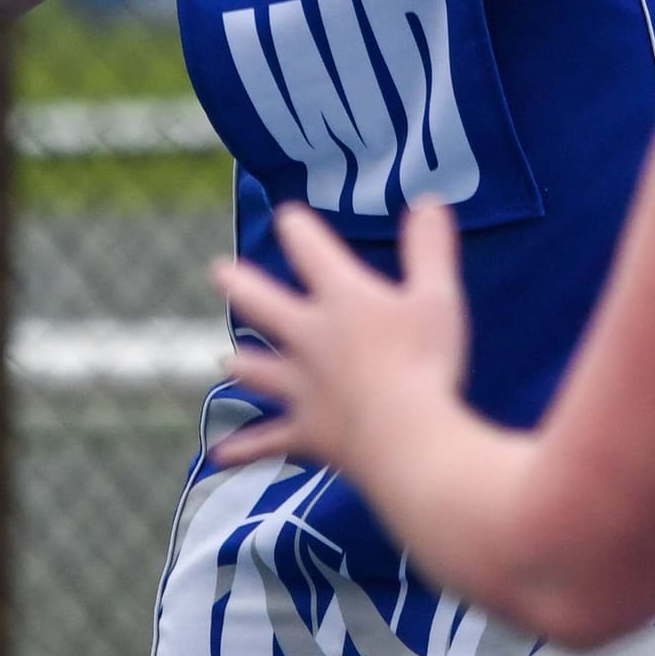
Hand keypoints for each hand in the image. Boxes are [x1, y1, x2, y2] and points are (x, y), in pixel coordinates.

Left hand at [210, 200, 472, 478]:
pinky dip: (245, 449)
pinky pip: (268, 440)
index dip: (298, 230)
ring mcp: (302, 387)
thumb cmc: (426, 362)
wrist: (404, 438)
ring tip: (226, 360)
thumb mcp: (437, 298)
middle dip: (242, 286)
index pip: (312, 252)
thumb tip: (429, 200)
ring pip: (259, 371)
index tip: (286, 216)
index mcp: (342, 300)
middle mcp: (310, 338)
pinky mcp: (306, 431)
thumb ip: (429, 250)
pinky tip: (219, 455)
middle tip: (218, 271)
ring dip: (244, 364)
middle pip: (264, 306)